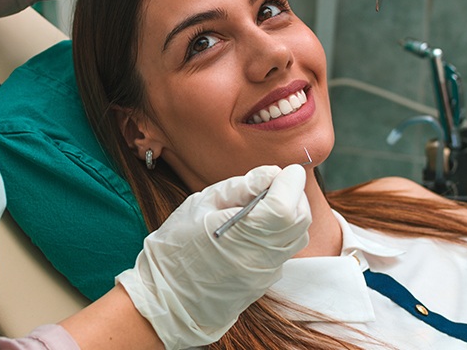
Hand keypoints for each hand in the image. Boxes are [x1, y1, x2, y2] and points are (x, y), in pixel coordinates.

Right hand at [115, 165, 310, 348]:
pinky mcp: (265, 282)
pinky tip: (258, 225)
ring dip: (291, 212)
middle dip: (294, 194)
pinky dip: (282, 231)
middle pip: (299, 220)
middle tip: (273, 182)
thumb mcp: (202, 204)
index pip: (284, 206)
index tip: (285, 170)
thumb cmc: (177, 245)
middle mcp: (260, 258)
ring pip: (298, 236)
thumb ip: (240, 187)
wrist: (167, 297)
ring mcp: (265, 274)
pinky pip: (286, 250)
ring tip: (265, 202)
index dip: (290, 183)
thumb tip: (271, 173)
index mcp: (241, 235)